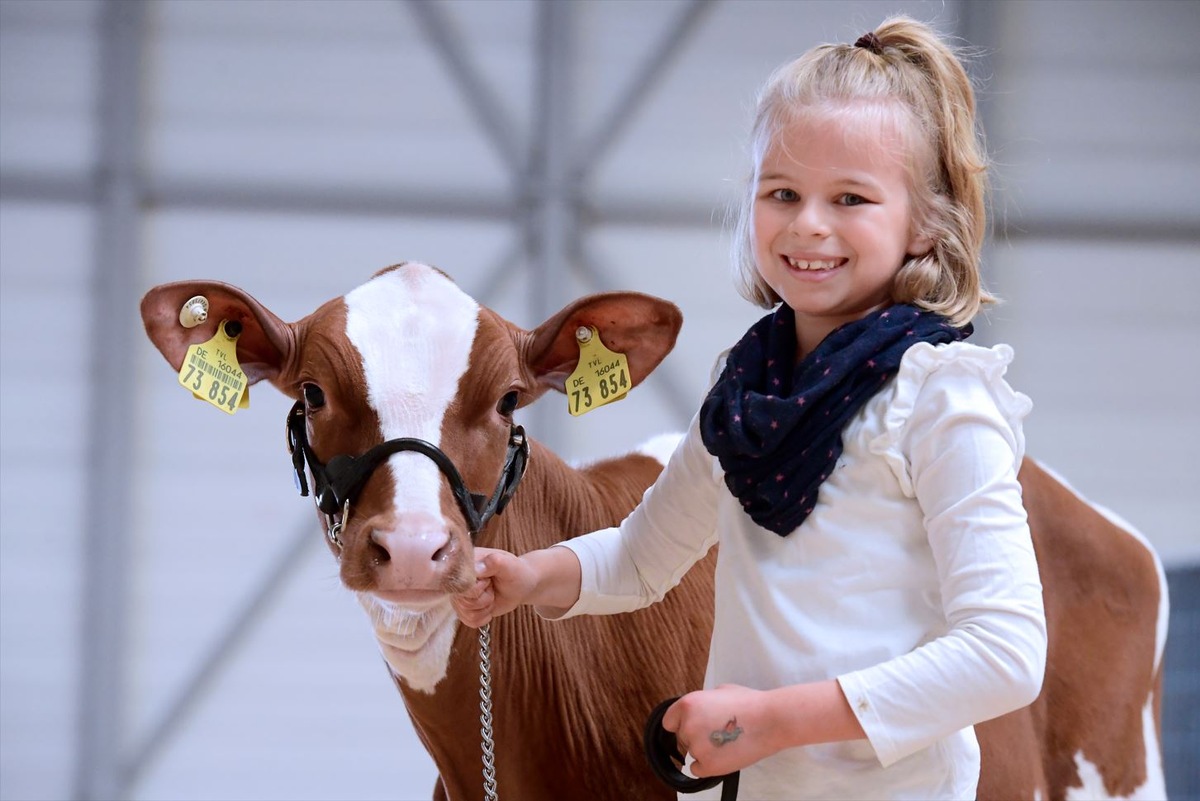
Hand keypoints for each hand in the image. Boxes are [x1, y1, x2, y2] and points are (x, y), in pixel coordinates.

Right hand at [451, 547, 537, 627]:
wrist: (520, 585)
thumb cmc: (514, 572)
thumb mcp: (508, 564)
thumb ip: (493, 562)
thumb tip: (476, 569)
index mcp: (465, 563)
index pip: (459, 582)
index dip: (476, 587)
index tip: (488, 581)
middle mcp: (458, 579)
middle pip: (462, 600)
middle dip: (484, 598)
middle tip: (492, 587)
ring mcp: (459, 595)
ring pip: (465, 612)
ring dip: (485, 607)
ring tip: (491, 595)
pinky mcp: (464, 608)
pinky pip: (469, 620)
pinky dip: (483, 617)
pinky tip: (489, 606)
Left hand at [662, 680, 866, 776]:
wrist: (770, 720)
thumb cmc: (749, 703)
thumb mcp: (720, 690)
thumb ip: (702, 701)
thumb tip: (697, 710)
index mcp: (687, 704)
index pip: (669, 721)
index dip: (681, 724)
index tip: (692, 727)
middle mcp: (687, 725)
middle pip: (682, 738)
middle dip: (696, 737)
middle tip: (718, 733)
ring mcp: (696, 747)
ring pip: (692, 753)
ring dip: (705, 751)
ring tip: (727, 743)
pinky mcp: (707, 765)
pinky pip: (697, 769)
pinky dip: (708, 766)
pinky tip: (724, 756)